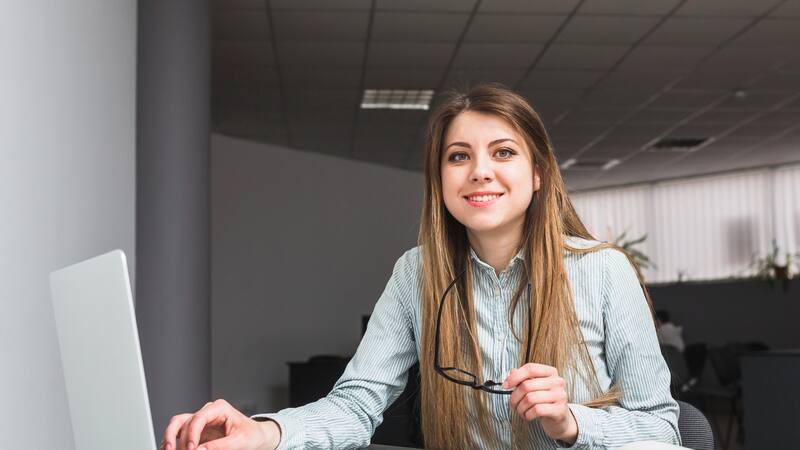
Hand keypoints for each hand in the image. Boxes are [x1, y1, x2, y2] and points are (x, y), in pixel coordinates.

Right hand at [161, 399, 280, 449]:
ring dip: (170, 438)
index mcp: (219, 408)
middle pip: (184, 421)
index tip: (191, 449)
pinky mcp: (198, 433)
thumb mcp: (240, 441)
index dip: (191, 434)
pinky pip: (180, 434)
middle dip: (177, 438)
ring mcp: (201, 422)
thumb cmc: (252, 435)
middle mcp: (207, 412)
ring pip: (178, 425)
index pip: (199, 418)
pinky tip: (169, 449)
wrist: (257, 437)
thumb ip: (220, 446)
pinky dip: (173, 442)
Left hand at [503, 363, 577, 443]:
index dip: (515, 377)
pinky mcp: (560, 410)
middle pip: (527, 385)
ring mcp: (560, 395)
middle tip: (512, 404)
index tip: (505, 385)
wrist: (559, 417)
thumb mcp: (534, 386)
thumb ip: (523, 378)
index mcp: (550, 372)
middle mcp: (557, 382)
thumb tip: (511, 373)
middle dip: (515, 397)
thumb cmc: (544, 400)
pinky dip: (527, 414)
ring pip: (530, 399)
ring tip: (520, 411)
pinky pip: (537, 410)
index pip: (530, 368)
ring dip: (520, 407)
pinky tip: (528, 416)